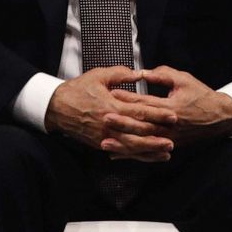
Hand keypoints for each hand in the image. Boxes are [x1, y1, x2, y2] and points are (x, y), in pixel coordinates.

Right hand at [44, 66, 176, 161]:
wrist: (55, 107)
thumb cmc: (78, 89)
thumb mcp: (98, 75)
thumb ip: (121, 74)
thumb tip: (140, 74)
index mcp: (111, 104)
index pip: (140, 110)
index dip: (158, 114)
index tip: (173, 116)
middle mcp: (110, 123)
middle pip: (139, 131)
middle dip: (158, 134)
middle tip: (175, 136)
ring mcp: (104, 135)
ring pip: (132, 146)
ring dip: (151, 149)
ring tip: (167, 151)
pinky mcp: (99, 143)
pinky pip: (121, 151)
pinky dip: (136, 155)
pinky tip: (148, 156)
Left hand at [104, 66, 231, 154]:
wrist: (220, 117)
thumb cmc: (200, 95)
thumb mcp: (183, 79)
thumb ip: (162, 75)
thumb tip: (141, 73)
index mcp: (172, 107)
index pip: (146, 103)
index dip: (129, 98)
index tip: (111, 93)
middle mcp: (170, 126)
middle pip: (142, 125)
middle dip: (122, 123)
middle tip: (104, 119)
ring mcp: (170, 138)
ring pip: (143, 143)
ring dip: (124, 144)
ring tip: (105, 143)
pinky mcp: (170, 145)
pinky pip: (148, 152)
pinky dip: (132, 154)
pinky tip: (116, 155)